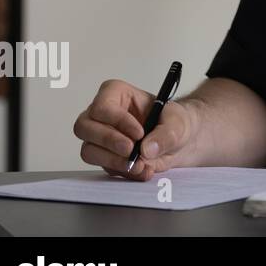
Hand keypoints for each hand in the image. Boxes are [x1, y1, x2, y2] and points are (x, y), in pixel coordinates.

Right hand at [72, 79, 197, 181]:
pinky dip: (123, 172)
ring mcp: (99, 137)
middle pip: (85, 127)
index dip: (118, 121)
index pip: (103, 106)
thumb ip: (165, 134)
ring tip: (140, 165)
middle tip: (131, 151)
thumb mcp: (177, 122)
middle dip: (109, 141)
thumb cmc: (174, 121)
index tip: (139, 133)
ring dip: (113, 161)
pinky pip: (104, 167)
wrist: (180, 142)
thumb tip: (146, 149)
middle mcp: (102, 115)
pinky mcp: (104, 157)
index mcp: (116, 94)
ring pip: (89, 151)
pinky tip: (143, 170)